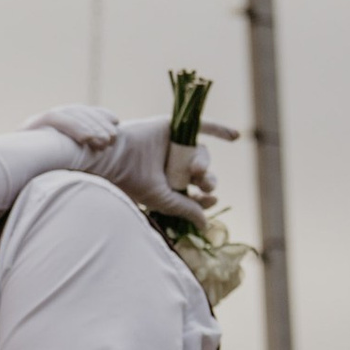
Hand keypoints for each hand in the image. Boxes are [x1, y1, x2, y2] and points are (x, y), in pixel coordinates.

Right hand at [29, 105, 217, 217]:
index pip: (194, 189)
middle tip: (202, 184)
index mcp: (167, 180)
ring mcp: (173, 143)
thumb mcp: (162, 199)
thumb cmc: (131, 181)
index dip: (205, 195)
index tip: (209, 200)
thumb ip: (185, 209)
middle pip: (200, 171)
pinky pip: (202, 126)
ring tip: (196, 169)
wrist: (112, 158)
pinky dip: (220, 130)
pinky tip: (237, 136)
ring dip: (204, 163)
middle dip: (205, 179)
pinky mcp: (173, 126)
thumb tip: (205, 224)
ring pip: (201, 153)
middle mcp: (171, 161)